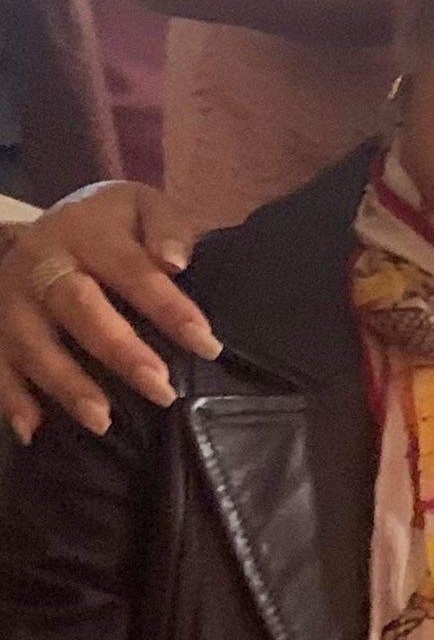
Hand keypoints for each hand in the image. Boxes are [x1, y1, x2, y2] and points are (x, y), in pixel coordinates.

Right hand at [0, 183, 221, 443]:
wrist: (37, 232)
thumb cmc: (108, 228)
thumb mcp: (140, 208)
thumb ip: (167, 227)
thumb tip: (175, 261)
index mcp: (86, 231)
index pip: (132, 270)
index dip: (169, 308)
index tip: (207, 345)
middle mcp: (42, 265)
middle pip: (79, 307)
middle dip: (119, 351)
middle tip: (161, 389)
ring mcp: (11, 301)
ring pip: (35, 345)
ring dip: (67, 385)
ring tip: (103, 421)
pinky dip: (11, 400)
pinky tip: (31, 431)